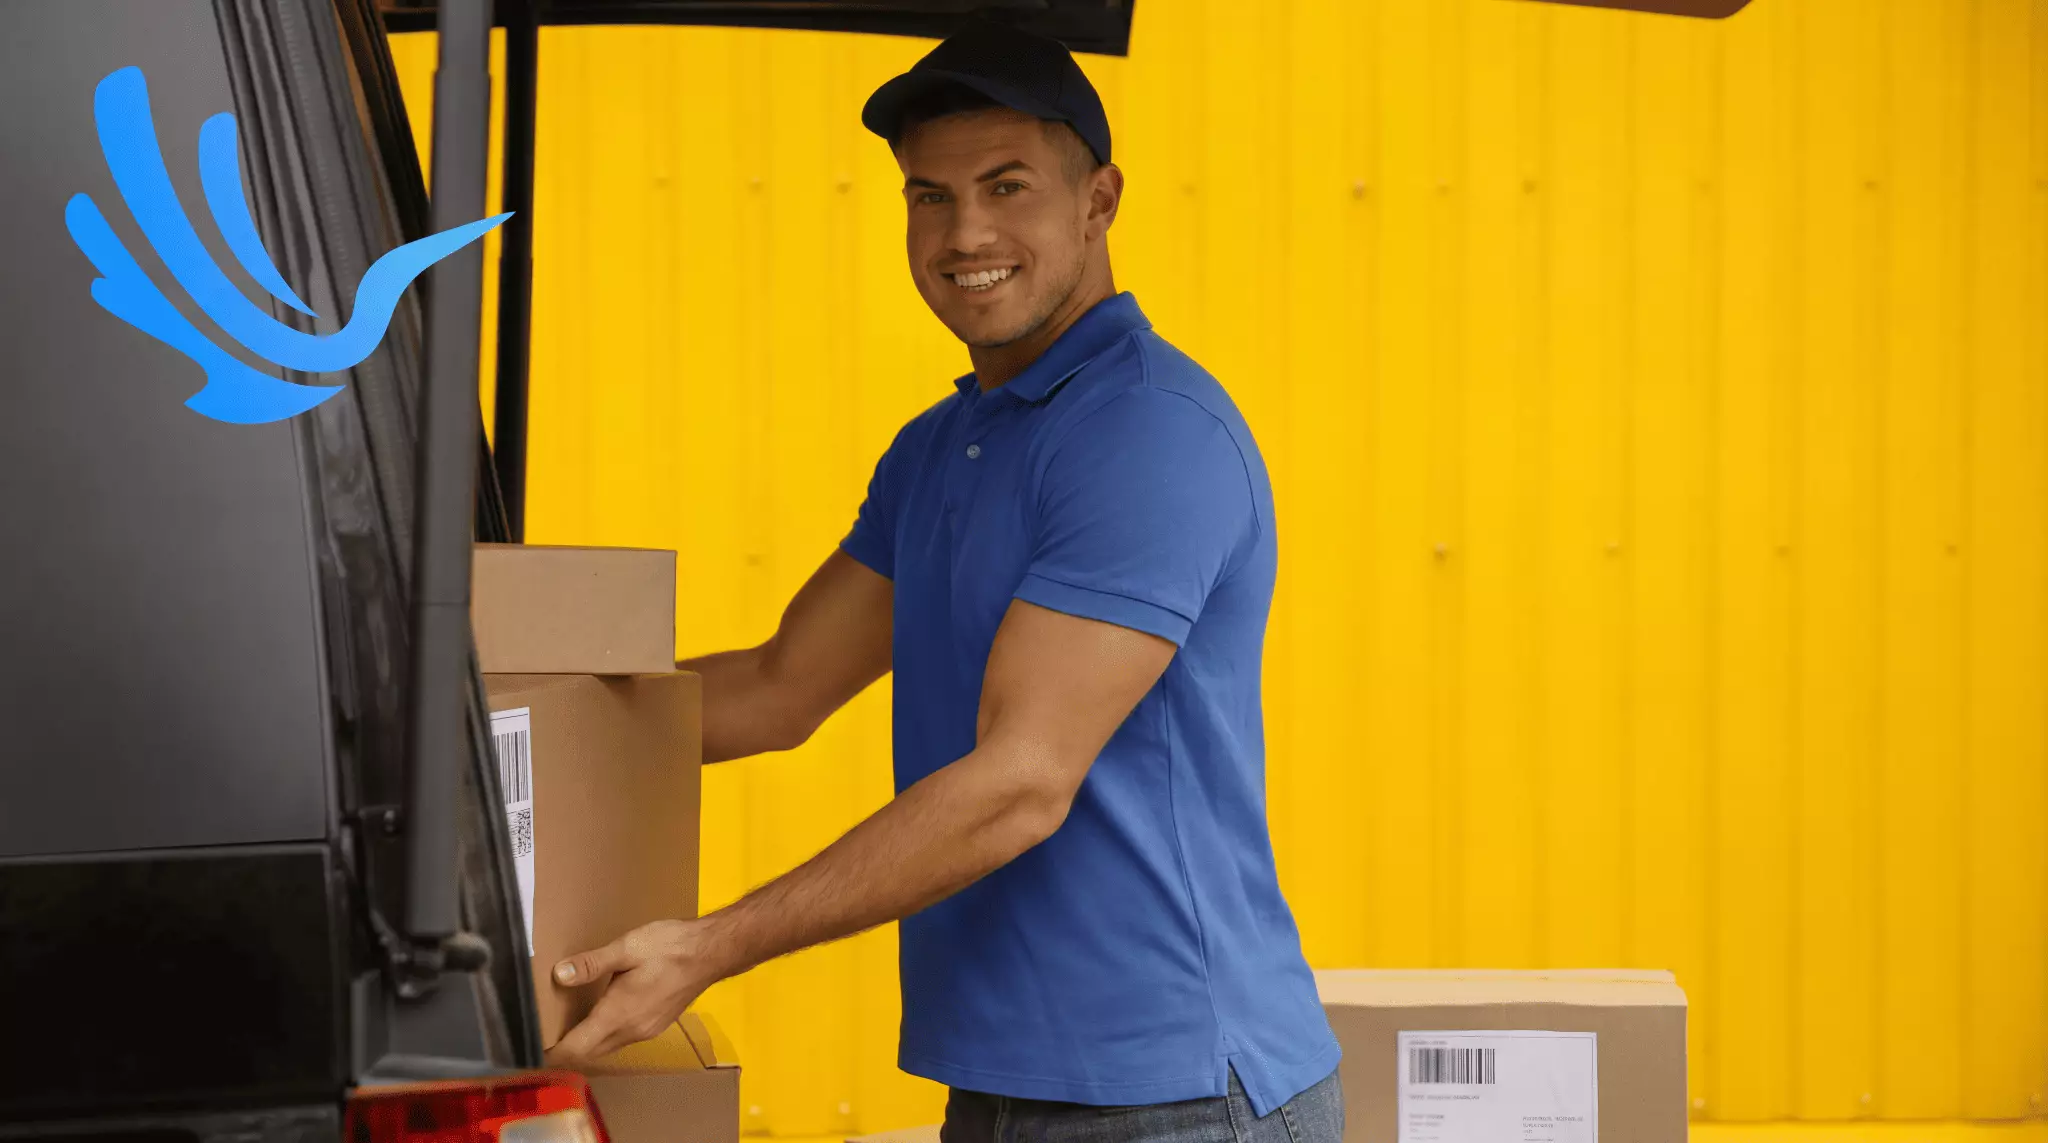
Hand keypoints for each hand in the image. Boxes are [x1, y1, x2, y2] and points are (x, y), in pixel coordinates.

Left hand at [543, 918, 726, 1065]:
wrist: (713, 951)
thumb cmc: (670, 946)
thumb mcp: (627, 947)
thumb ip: (592, 963)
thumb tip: (559, 975)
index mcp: (619, 1015)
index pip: (578, 1047)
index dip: (553, 1052)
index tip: (532, 1047)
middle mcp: (631, 1031)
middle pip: (590, 1052)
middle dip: (566, 1048)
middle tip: (542, 1033)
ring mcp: (646, 1031)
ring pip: (606, 1046)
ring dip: (586, 1041)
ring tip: (566, 1023)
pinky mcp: (656, 1025)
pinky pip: (621, 1039)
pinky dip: (604, 1034)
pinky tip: (600, 1014)